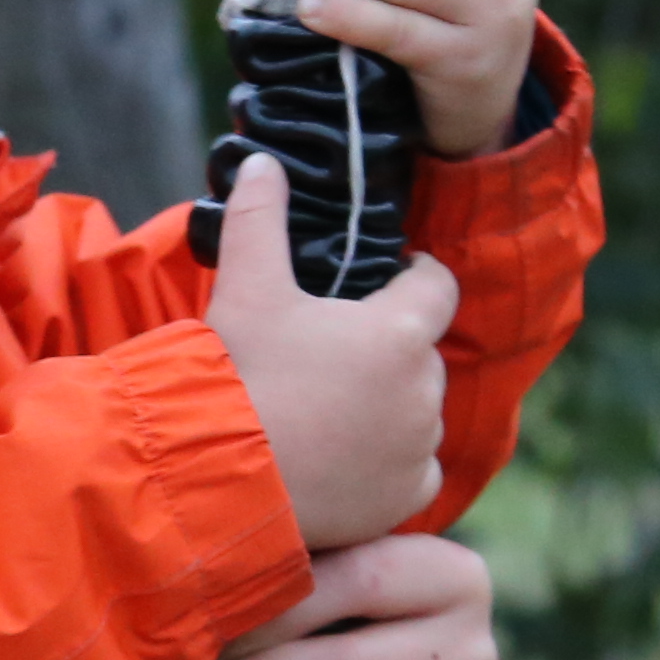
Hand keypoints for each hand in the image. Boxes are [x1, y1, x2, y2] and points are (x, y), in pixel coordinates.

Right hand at [202, 153, 450, 548]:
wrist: (220, 477)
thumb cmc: (240, 376)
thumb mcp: (246, 288)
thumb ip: (260, 219)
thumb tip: (262, 161)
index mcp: (401, 331)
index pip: (439, 285)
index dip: (416, 276)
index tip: (390, 278)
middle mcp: (424, 390)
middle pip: (424, 353)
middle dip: (392, 348)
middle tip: (337, 352)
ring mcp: (419, 449)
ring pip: (419, 413)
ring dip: (391, 406)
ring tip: (333, 409)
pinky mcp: (405, 498)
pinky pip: (416, 473)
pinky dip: (392, 464)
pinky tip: (349, 460)